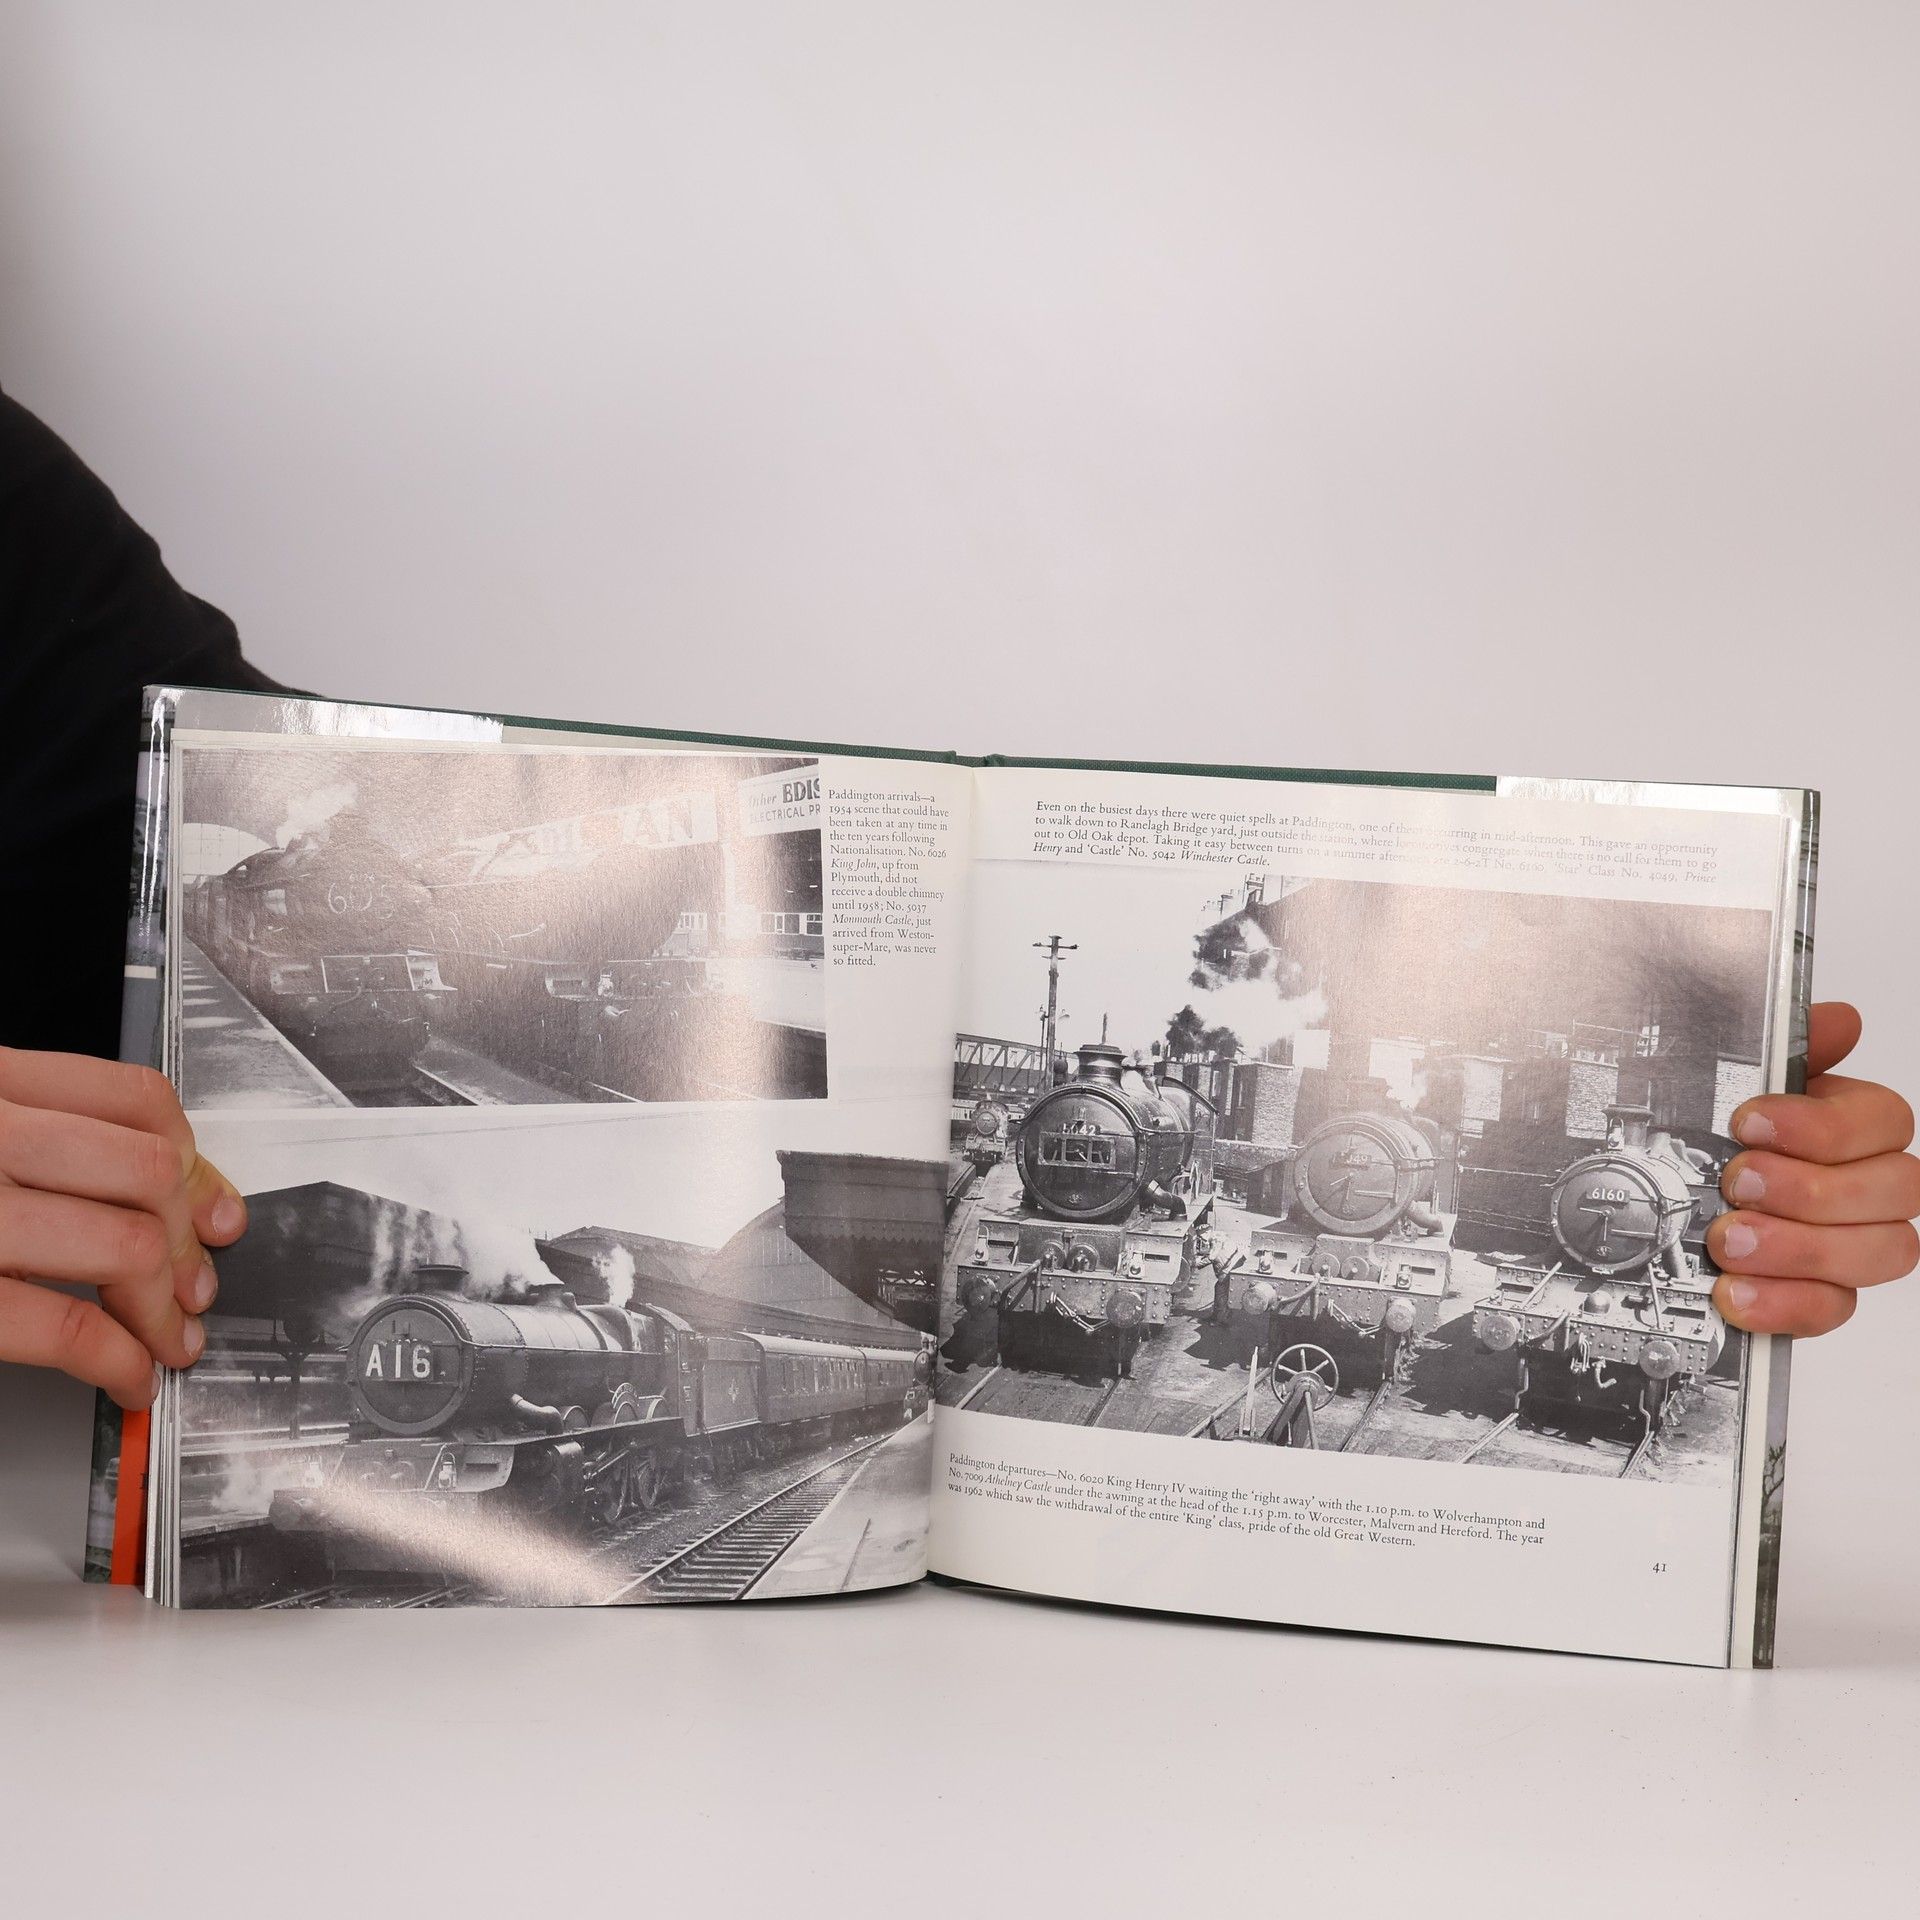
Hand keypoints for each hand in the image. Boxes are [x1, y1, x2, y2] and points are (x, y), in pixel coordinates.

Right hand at [0, 1048, 246, 1408]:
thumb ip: (53, 1142)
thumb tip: (181, 1191)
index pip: (134, 1099)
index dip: (194, 1162)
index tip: (215, 1210)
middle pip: (146, 1173)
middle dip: (187, 1244)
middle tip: (197, 1290)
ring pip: (125, 1245)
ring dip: (164, 1311)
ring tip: (168, 1340)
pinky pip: (67, 1324)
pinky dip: (117, 1360)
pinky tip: (125, 1376)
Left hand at [1709, 1004, 1919, 1336]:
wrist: (1658, 1200)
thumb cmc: (1707, 1135)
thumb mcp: (1728, 1079)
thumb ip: (1785, 1049)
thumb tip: (1840, 1020)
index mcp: (1850, 1124)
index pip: (1886, 1121)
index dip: (1823, 1125)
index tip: (1750, 1121)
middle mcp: (1865, 1185)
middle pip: (1896, 1190)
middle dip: (1810, 1188)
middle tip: (1737, 1182)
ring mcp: (1851, 1245)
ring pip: (1877, 1253)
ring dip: (1798, 1246)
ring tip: (1727, 1238)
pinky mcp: (1822, 1295)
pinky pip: (1833, 1308)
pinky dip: (1782, 1302)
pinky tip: (1734, 1290)